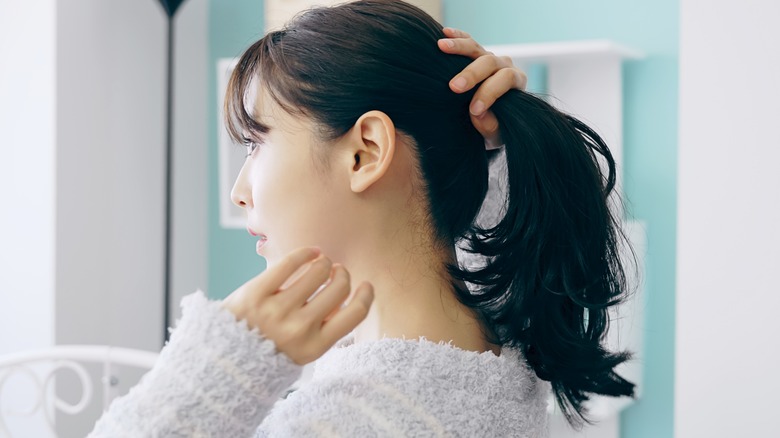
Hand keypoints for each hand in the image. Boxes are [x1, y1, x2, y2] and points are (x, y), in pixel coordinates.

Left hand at [221, 247, 373, 364]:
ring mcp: (276, 310)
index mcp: (314, 347)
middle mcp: (298, 329)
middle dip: (342, 275)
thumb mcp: (302, 350)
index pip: (355, 315)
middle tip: (336, 271)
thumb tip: (346, 292)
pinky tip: (310, 252)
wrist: (224, 354)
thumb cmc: (269, 348)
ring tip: (321, 263)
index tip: (365, 285)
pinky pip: (290, 263)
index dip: (366, 295)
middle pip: (339, 288)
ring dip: (324, 263)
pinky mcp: (256, 292)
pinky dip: (306, 252)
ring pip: (318, 271)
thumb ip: (325, 328)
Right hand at [437, 27, 527, 148]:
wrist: (491, 121)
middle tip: (454, 87)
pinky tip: (444, 34)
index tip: (473, 110)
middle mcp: (504, 66)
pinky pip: (467, 42)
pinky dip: (456, 37)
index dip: (489, 94)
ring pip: (476, 48)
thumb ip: (490, 127)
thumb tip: (479, 115)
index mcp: (515, 82)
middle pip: (490, 62)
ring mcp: (489, 58)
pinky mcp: (475, 55)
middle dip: (472, 74)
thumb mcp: (495, 135)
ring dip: (459, 47)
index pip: (505, 80)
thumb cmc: (494, 128)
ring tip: (441, 46)